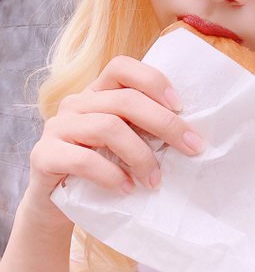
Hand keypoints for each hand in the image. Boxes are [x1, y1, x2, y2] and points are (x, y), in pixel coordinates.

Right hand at [26, 55, 203, 223]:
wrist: (56, 204)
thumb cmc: (101, 170)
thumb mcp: (125, 144)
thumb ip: (145, 130)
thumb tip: (193, 135)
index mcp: (97, 93)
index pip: (122, 66)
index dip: (153, 80)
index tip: (181, 106)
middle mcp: (75, 103)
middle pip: (125, 100)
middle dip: (165, 124)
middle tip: (191, 148)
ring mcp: (57, 127)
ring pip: (108, 127)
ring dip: (141, 156)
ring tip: (154, 181)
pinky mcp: (44, 155)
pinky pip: (84, 159)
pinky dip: (112, 175)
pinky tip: (127, 188)